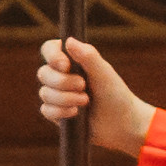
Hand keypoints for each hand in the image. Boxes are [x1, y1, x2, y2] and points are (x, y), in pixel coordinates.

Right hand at [32, 36, 148, 155]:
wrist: (121, 124)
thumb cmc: (115, 94)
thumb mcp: (103, 73)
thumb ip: (88, 56)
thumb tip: (68, 40)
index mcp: (71, 60)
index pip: (49, 50)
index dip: (52, 56)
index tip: (66, 65)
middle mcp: (61, 75)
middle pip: (43, 73)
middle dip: (62, 81)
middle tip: (83, 86)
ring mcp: (57, 95)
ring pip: (44, 93)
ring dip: (65, 98)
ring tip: (85, 101)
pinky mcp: (57, 113)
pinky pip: (46, 110)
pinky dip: (60, 111)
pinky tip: (76, 113)